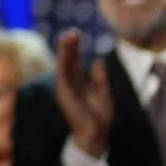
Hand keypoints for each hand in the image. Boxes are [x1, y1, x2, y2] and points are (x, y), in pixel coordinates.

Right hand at [54, 30, 113, 157]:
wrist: (96, 133)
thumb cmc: (99, 115)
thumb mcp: (103, 92)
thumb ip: (99, 77)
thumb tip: (97, 61)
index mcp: (79, 81)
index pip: (75, 61)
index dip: (75, 48)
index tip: (75, 34)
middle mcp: (69, 82)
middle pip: (68, 60)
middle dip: (68, 46)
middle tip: (70, 32)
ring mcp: (65, 87)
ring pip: (63, 65)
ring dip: (64, 51)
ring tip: (66, 37)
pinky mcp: (64, 93)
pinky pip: (62, 74)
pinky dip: (62, 62)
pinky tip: (64, 52)